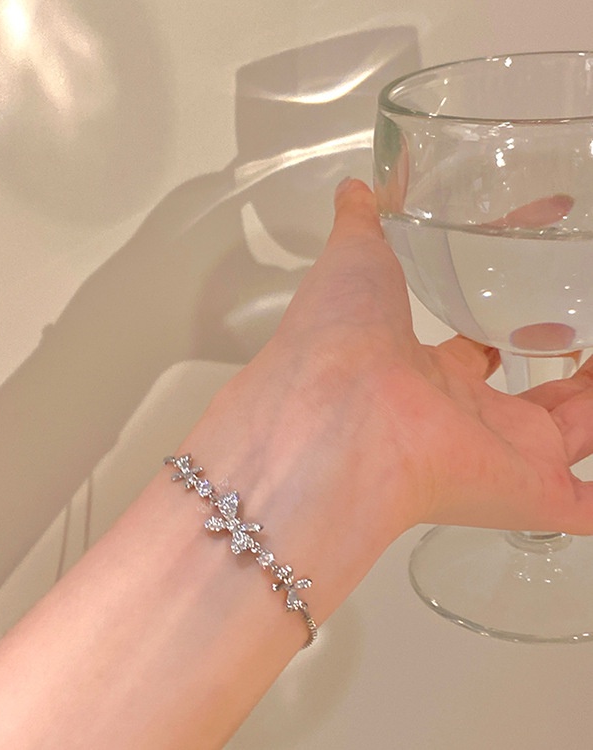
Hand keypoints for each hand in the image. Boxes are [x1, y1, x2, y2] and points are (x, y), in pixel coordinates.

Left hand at [202, 179, 592, 551]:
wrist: (339, 412)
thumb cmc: (342, 336)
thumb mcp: (355, 260)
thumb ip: (363, 223)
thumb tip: (355, 188)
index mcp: (426, 373)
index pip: (471, 356)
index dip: (500, 334)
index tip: (530, 306)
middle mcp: (464, 419)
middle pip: (531, 402)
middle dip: (569, 373)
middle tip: (590, 342)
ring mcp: (501, 460)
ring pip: (575, 437)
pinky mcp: (531, 497)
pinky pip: (589, 508)